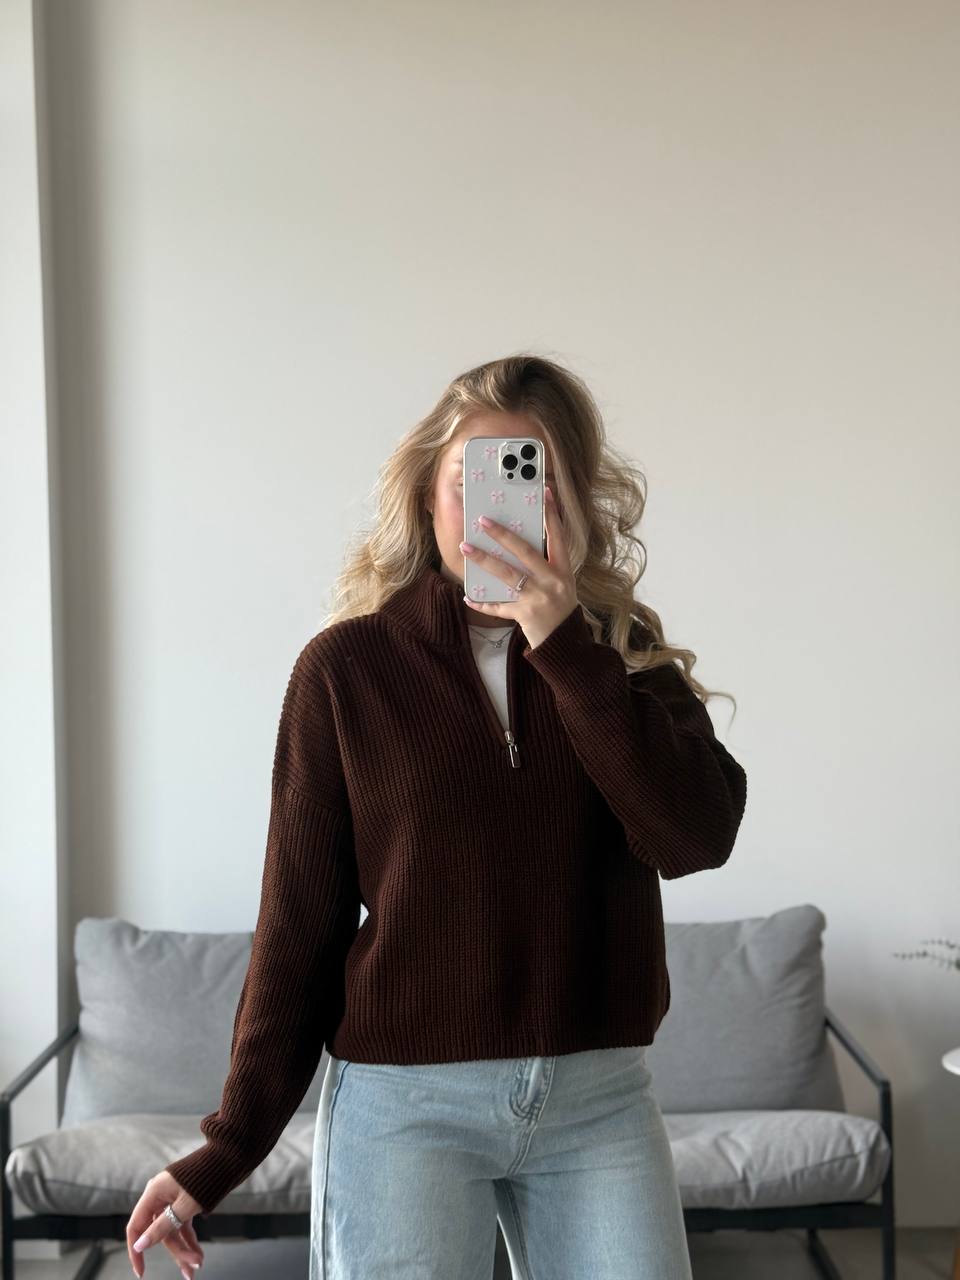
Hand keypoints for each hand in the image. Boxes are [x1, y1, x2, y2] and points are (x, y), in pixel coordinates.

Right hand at [126, 1171, 204, 1278]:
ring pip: (173, 1230)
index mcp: (153, 1193)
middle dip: (176, 1252)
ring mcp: (173, 1199)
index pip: (136, 1227)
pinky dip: (190, 1238)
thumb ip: (161, 1227)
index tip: (141, 1272)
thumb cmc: (206, 1177)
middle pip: (160, 1232)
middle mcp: (160, 1196)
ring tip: (198, 1265)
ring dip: (185, 1248)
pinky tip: (198, 1252)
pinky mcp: (185, 1201)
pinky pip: (183, 1224)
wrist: (230, 1155)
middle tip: (190, 1271)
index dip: (136, 1250)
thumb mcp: (184, 1206)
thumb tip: (139, 1245)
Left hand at [460, 485, 578, 649]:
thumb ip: (545, 566)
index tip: (546, 493)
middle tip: (483, 520)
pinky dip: (482, 603)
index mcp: (563, 571)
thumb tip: (517, 544)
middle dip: (503, 534)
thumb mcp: (561, 584)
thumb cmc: (560, 609)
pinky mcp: (525, 616)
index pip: (558, 537)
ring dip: (484, 560)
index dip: (552, 515)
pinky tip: (468, 596)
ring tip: (466, 547)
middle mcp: (552, 582)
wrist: (564, 643)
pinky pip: (498, 607)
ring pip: (507, 574)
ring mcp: (538, 599)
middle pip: (525, 552)